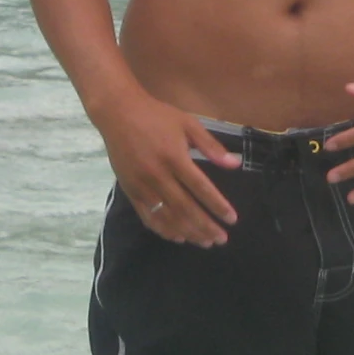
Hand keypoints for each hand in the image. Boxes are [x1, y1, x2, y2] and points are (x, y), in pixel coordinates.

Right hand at [93, 89, 240, 247]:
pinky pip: (148, 216)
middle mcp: (158, 175)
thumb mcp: (188, 123)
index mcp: (174, 157)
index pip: (200, 188)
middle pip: (185, 208)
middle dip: (205, 226)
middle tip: (221, 239)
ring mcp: (142, 185)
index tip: (232, 219)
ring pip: (167, 216)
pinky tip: (178, 237)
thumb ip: (211, 146)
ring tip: (205, 242)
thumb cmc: (156, 116)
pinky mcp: (130, 191)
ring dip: (188, 232)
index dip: (217, 206)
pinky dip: (163, 230)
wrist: (118, 113)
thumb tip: (235, 164)